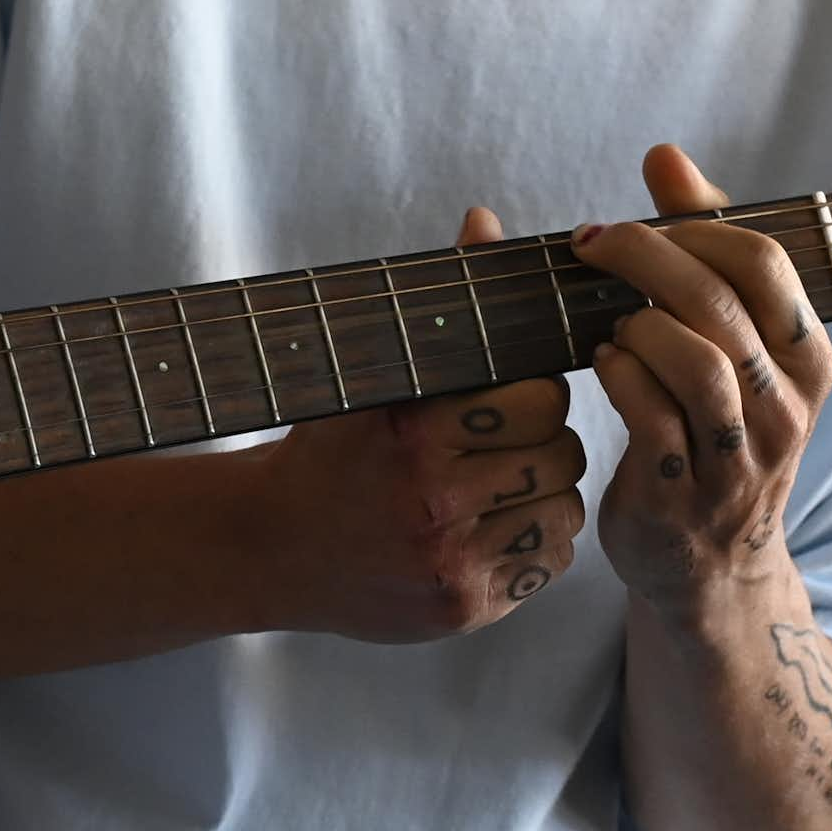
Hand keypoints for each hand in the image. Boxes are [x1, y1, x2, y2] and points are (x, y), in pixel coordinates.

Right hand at [236, 205, 587, 640]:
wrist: (268, 547)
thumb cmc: (329, 448)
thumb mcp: (372, 372)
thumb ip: (439, 305)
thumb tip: (484, 222)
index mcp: (412, 433)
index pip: (538, 398)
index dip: (532, 391)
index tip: (507, 393)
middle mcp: (433, 502)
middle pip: (560, 452)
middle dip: (543, 439)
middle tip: (507, 437)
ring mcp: (451, 563)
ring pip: (563, 508)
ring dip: (544, 490)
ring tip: (499, 481)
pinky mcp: (465, 608)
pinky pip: (550, 560)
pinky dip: (535, 538)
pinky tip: (493, 524)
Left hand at [583, 144, 831, 611]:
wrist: (709, 567)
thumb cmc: (711, 427)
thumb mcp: (727, 338)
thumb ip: (700, 244)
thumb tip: (667, 155)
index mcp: (807, 360)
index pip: (766, 262)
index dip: (692, 227)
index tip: (637, 221)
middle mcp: (785, 409)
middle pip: (720, 305)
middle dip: (644, 257)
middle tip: (591, 245)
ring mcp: (738, 459)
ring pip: (695, 361)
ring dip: (634, 324)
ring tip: (610, 323)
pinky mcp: (682, 496)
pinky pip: (650, 417)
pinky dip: (616, 375)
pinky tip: (602, 364)